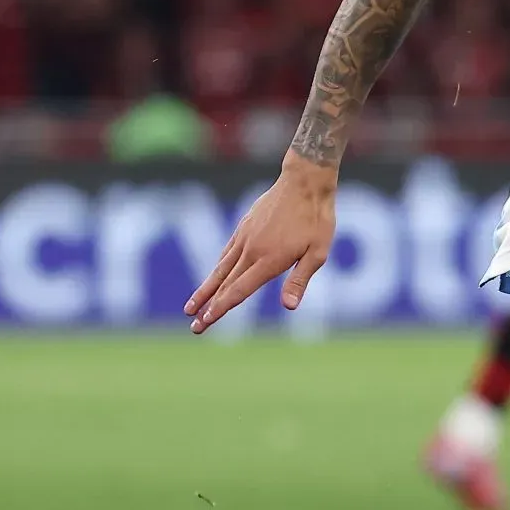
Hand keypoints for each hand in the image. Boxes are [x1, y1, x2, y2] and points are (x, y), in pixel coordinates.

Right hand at [187, 159, 337, 331]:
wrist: (304, 182)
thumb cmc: (317, 219)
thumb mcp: (318, 252)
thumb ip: (300, 279)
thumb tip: (289, 307)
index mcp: (269, 260)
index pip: (239, 290)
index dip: (221, 308)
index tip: (204, 321)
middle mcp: (251, 250)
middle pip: (224, 284)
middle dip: (207, 307)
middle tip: (194, 327)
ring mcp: (244, 237)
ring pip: (220, 268)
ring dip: (205, 289)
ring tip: (191, 306)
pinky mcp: (244, 227)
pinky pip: (227, 252)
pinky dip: (217, 268)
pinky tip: (213, 276)